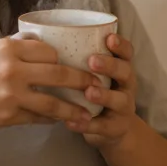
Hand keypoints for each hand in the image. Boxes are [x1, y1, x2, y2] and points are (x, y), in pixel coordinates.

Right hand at [0, 37, 99, 131]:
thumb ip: (17, 48)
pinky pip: (37, 118)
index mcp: (9, 48)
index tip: (78, 64)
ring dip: (74, 109)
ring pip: (53, 102)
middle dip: (83, 80)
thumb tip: (43, 46)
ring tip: (88, 114)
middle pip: (59, 73)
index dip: (65, 59)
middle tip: (98, 85)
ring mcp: (10, 95)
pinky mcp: (7, 116)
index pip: (50, 51)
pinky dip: (51, 119)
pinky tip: (60, 121)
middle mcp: (12, 69)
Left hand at [66, 33, 138, 149]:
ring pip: (119, 100)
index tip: (108, 38)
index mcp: (120, 68)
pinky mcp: (114, 128)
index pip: (127, 53)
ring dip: (103, 95)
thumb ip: (78, 58)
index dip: (120, 45)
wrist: (112, 128)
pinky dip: (87, 124)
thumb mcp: (94, 73)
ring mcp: (123, 108)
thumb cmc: (95, 91)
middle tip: (92, 61)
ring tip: (88, 92)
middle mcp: (126, 86)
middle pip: (126, 72)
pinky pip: (102, 126)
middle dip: (110, 65)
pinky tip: (71, 121)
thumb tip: (39, 37)